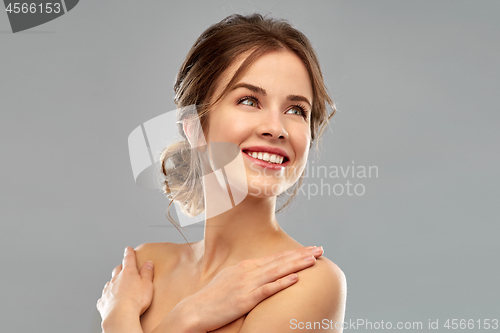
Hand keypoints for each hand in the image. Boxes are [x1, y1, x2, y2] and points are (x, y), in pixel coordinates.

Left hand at [97, 247, 154, 324]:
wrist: (121, 316)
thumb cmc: (136, 301)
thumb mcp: (147, 284)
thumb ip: (147, 273)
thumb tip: (148, 263)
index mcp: (128, 273)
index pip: (128, 259)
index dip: (129, 253)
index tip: (128, 249)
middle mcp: (116, 279)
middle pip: (117, 270)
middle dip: (121, 268)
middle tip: (124, 268)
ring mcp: (108, 290)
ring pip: (110, 283)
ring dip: (114, 283)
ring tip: (118, 286)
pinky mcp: (103, 302)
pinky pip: (104, 298)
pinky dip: (107, 297)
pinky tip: (110, 301)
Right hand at [172, 246, 323, 331]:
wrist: (194, 310)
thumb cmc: (212, 299)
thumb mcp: (230, 280)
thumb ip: (246, 276)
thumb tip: (260, 274)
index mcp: (245, 266)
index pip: (275, 258)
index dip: (293, 253)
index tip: (309, 249)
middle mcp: (248, 271)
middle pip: (280, 261)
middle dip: (301, 254)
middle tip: (319, 249)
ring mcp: (247, 284)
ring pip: (278, 271)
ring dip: (297, 264)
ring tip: (314, 259)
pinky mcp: (245, 299)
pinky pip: (268, 289)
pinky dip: (283, 282)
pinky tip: (296, 278)